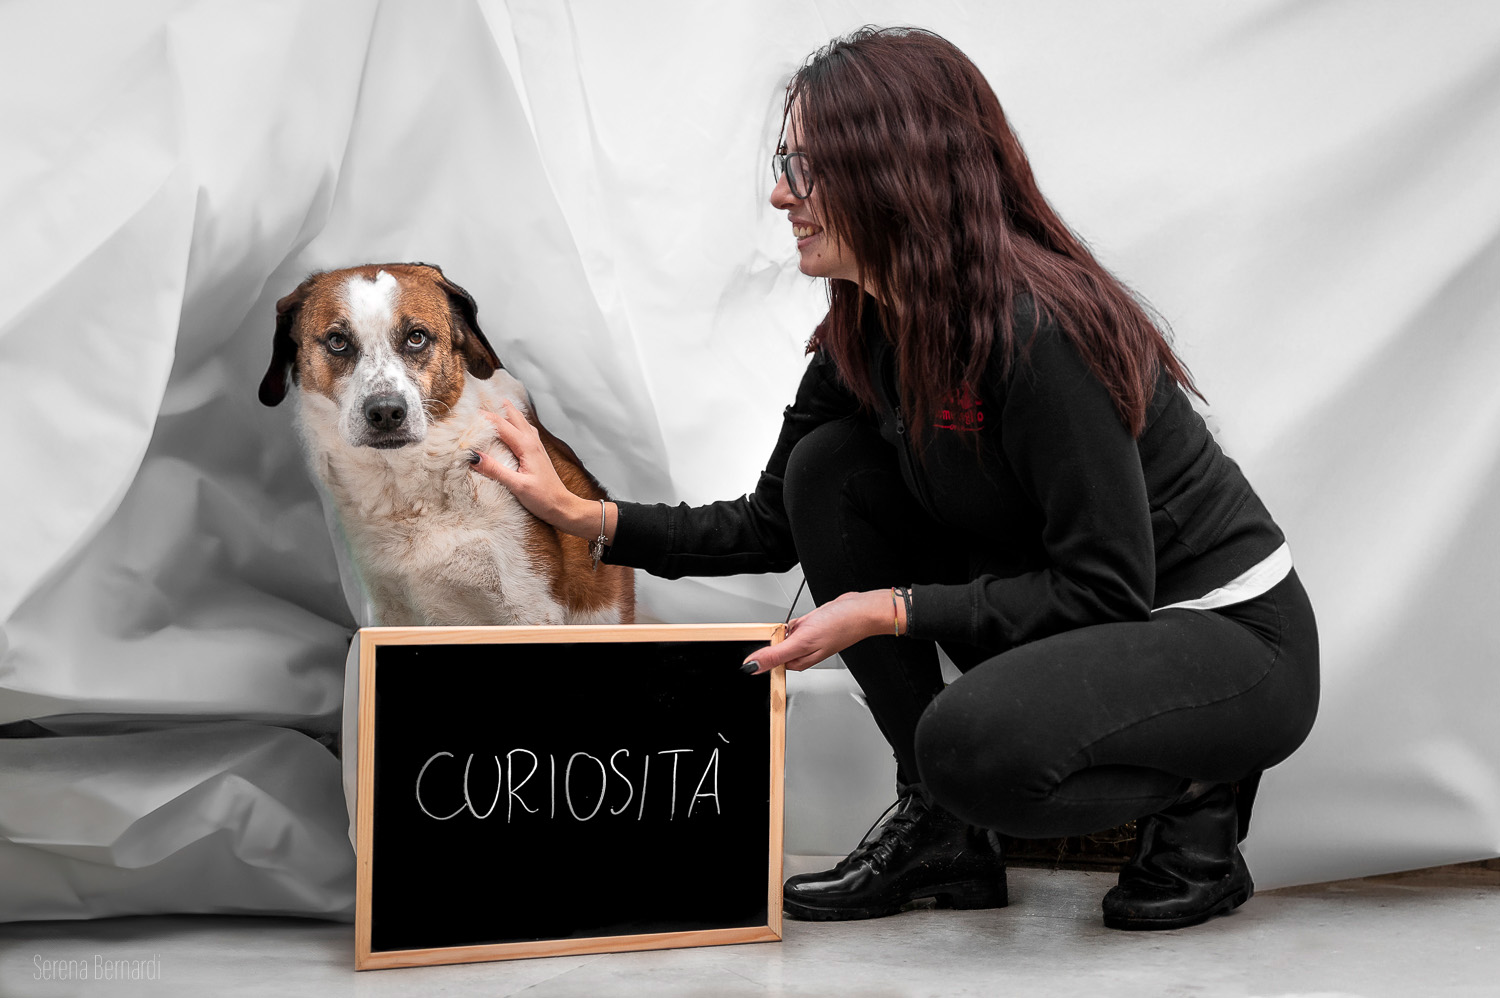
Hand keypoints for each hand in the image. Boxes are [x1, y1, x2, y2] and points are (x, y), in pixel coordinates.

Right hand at [469, 399, 583, 527]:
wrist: (562, 506)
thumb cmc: (543, 498)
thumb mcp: (516, 486)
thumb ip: (495, 470)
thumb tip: (473, 456)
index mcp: (526, 446)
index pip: (501, 424)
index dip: (484, 417)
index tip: (467, 413)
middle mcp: (532, 442)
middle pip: (514, 416)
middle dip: (498, 407)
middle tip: (482, 399)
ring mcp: (537, 446)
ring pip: (522, 421)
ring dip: (509, 412)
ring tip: (498, 405)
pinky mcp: (538, 453)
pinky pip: (526, 430)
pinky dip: (517, 423)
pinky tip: (515, 427)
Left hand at [742, 590, 900, 674]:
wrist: (860, 610)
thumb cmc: (840, 626)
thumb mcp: (801, 641)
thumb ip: (775, 655)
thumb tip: (752, 667)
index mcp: (797, 662)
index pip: (770, 658)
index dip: (770, 645)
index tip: (780, 637)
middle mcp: (801, 654)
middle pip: (777, 643)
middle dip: (784, 631)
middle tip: (800, 629)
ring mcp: (806, 641)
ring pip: (786, 632)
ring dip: (794, 624)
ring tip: (809, 623)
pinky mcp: (810, 629)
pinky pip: (796, 624)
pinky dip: (800, 619)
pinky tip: (811, 618)